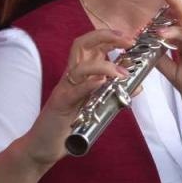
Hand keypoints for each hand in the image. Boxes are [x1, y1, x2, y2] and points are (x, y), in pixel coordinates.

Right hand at [22, 27, 132, 166]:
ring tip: (123, 74)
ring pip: (79, 67)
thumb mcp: (96, 106)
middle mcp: (71, 77)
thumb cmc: (70, 124)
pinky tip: (101, 83)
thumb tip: (138, 86)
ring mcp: (64, 89)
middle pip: (82, 45)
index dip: (111, 37)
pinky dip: (88, 85)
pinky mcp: (60, 105)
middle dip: (106, 37)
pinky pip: (74, 91)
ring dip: (104, 66)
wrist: (43, 145)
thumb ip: (115, 94)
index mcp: (80, 74)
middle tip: (128, 41)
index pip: (93, 46)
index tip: (131, 37)